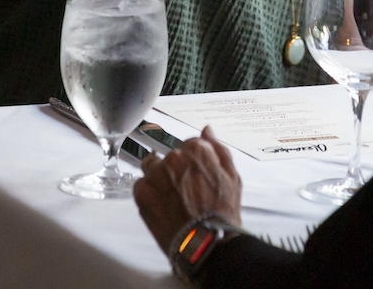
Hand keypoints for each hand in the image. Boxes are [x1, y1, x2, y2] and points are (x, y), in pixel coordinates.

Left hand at [134, 127, 243, 250]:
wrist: (207, 243)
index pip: (189, 145)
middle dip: (175, 170)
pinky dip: (148, 193)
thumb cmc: (223, 211)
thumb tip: (207, 130)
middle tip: (185, 192)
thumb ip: (218, 149)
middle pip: (170, 157)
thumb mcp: (232, 177)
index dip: (193, 162)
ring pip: (152, 168)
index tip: (196, 176)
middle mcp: (173, 158)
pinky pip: (140, 185)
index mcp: (196, 150)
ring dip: (159, 179)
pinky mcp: (142, 193)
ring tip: (171, 199)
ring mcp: (156, 175)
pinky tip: (162, 206)